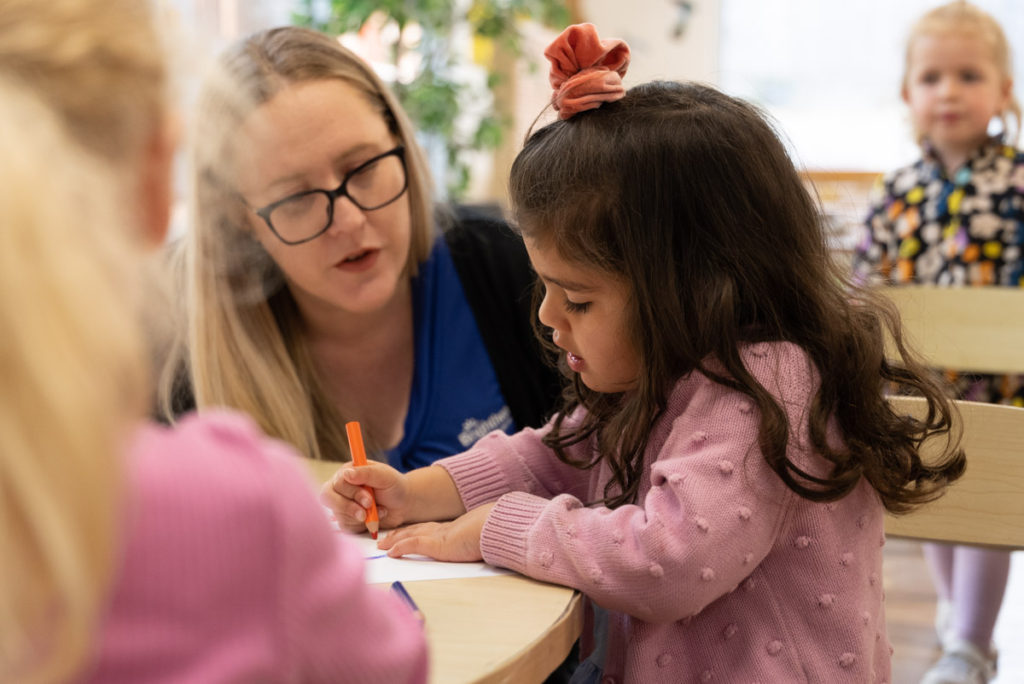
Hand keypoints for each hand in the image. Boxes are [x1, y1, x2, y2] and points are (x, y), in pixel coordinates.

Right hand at [320, 462, 408, 532]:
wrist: (403, 505)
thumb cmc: (394, 486)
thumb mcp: (384, 476)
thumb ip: (366, 473)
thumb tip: (346, 473)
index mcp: (347, 472)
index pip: (337, 482)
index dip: (351, 492)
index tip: (369, 500)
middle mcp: (341, 487)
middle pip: (329, 497)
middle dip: (350, 506)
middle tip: (369, 507)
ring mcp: (342, 504)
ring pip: (338, 513)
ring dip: (361, 515)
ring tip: (379, 510)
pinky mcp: (346, 519)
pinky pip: (345, 525)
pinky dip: (362, 524)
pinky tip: (374, 518)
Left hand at [378, 502, 496, 561]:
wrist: (495, 529)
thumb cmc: (492, 533)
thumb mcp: (478, 538)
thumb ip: (471, 541)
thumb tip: (475, 545)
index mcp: (451, 529)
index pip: (426, 529)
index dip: (412, 531)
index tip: (402, 533)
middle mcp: (441, 530)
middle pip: (414, 530)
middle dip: (398, 534)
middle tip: (385, 538)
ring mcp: (438, 536)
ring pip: (409, 535)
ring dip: (394, 540)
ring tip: (382, 544)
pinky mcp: (437, 544)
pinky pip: (413, 545)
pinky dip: (400, 548)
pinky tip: (391, 552)